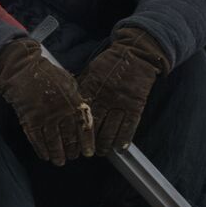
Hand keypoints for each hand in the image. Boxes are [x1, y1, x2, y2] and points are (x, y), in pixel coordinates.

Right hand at [0, 38, 94, 164]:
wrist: (23, 69)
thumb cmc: (48, 74)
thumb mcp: (69, 83)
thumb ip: (77, 99)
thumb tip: (84, 115)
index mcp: (72, 101)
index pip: (83, 126)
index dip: (86, 141)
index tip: (88, 152)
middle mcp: (60, 111)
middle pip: (69, 137)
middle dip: (72, 150)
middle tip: (73, 157)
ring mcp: (44, 117)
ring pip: (53, 141)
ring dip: (57, 153)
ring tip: (60, 161)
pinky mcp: (29, 120)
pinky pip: (36, 139)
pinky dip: (41, 149)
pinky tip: (45, 155)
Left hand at [76, 27, 169, 153]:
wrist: (134, 54)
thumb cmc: (109, 63)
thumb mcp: (90, 72)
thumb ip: (81, 88)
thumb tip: (70, 104)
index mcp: (92, 88)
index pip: (82, 114)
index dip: (77, 130)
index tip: (74, 140)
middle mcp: (105, 97)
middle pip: (95, 125)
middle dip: (90, 142)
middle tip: (87, 152)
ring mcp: (122, 102)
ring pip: (112, 129)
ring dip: (107, 144)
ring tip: (103, 152)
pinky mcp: (136, 104)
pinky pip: (130, 125)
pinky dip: (125, 138)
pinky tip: (120, 148)